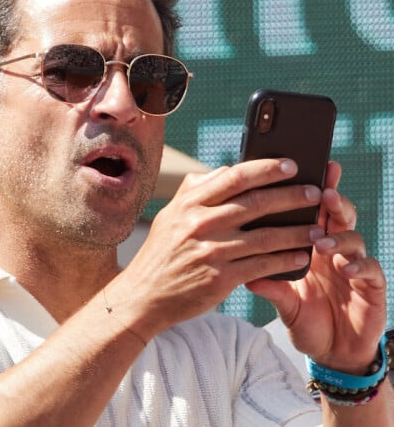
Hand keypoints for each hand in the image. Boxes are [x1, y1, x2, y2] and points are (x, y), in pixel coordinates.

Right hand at [119, 159, 324, 339]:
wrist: (144, 295)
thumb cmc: (161, 252)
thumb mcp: (170, 215)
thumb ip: (196, 190)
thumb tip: (227, 170)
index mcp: (189, 203)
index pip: (234, 177)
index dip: (266, 169)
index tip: (290, 165)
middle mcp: (199, 224)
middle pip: (255, 203)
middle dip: (291, 196)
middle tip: (315, 193)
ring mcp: (210, 251)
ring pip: (265, 236)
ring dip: (296, 230)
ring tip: (317, 226)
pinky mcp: (220, 278)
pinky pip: (262, 266)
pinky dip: (285, 260)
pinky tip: (301, 256)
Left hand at [247, 161, 386, 373]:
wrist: (332, 353)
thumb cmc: (305, 317)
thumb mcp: (283, 299)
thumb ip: (268, 282)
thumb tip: (240, 268)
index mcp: (310, 245)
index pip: (310, 211)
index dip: (308, 191)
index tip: (300, 171)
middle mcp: (333, 250)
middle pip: (336, 214)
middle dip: (332, 199)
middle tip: (323, 191)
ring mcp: (354, 265)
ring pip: (354, 237)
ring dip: (339, 236)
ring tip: (322, 241)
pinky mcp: (372, 287)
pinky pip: (371, 270)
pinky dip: (360, 266)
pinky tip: (348, 268)